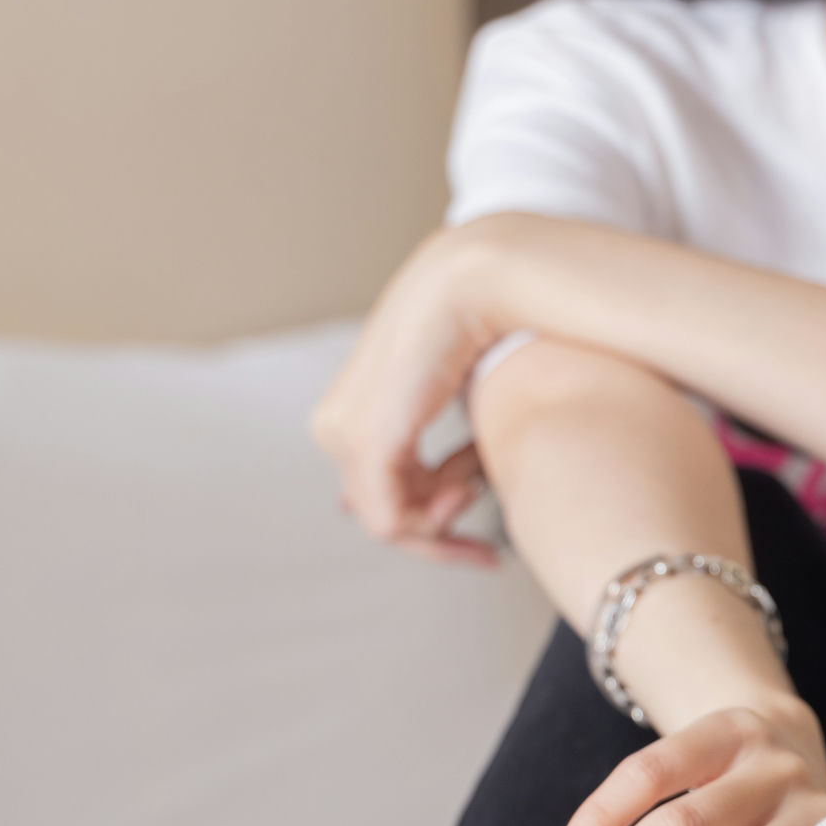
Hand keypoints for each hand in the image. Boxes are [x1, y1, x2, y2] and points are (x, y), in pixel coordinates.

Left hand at [311, 227, 503, 564]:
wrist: (482, 275)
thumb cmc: (488, 326)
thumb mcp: (461, 394)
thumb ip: (449, 447)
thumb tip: (456, 486)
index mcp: (355, 406)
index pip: (380, 492)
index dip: (433, 526)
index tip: (485, 549)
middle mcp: (337, 420)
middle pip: (382, 513)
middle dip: (439, 535)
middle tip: (488, 548)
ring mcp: (345, 430)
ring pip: (387, 522)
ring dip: (444, 523)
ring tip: (482, 485)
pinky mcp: (367, 437)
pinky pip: (390, 518)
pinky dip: (434, 524)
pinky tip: (470, 493)